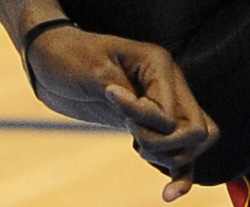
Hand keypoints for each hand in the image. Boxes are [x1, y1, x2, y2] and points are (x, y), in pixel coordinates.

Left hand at [27, 25, 217, 200]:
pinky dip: (179, 174)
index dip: (145, 122)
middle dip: (164, 144)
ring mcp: (165, 103)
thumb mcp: (93, 72)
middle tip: (133, 138)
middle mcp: (169, 82)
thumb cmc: (69, 57)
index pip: (171, 113)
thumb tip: (145, 116)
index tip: (112, 103)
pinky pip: (180, 153)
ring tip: (136, 147)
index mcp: (158, 63)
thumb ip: (123, 98)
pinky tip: (168, 195)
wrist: (52, 59)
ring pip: (195, 143)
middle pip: (197, 130)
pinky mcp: (153, 123)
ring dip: (168, 156)